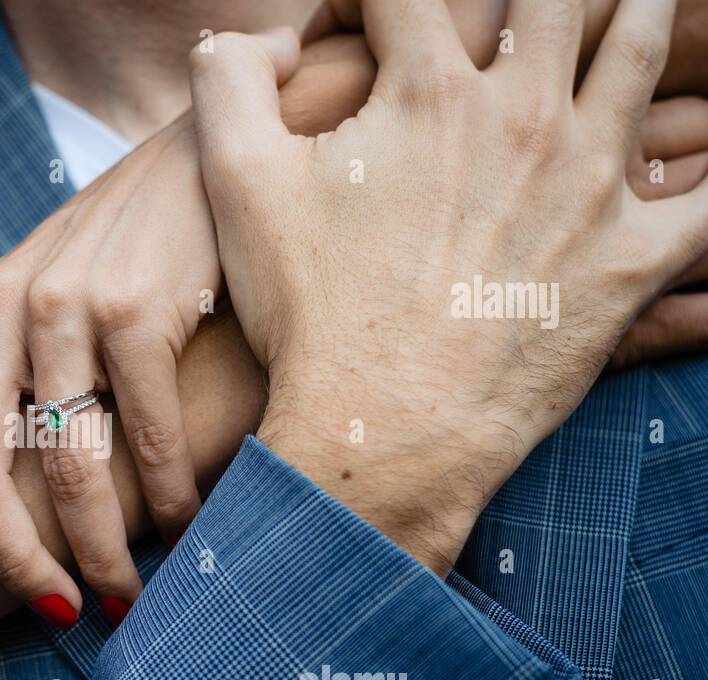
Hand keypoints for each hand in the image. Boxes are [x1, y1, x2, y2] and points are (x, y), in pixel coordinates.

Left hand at [0, 33, 300, 627]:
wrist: (207, 156)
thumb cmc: (127, 247)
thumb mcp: (46, 296)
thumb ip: (14, 369)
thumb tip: (7, 486)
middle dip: (5, 558)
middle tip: (51, 613)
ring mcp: (62, 304)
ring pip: (62, 468)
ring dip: (96, 550)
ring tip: (124, 597)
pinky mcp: (135, 307)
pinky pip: (144, 439)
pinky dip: (166, 501)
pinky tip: (184, 528)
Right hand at [191, 0, 707, 572]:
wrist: (379, 430)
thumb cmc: (307, 314)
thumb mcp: (237, 185)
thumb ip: (227, 79)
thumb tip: (244, 32)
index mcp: (428, 92)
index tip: (370, 15)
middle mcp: (524, 116)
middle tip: (526, 4)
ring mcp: (591, 183)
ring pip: (637, 54)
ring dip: (635, 13)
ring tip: (634, 0)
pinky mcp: (634, 257)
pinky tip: (707, 143)